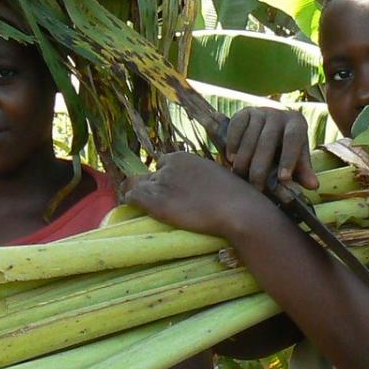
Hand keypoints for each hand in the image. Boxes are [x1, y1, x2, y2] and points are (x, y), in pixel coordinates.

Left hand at [123, 152, 281, 239]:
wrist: (237, 209)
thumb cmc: (235, 196)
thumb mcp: (216, 175)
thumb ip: (201, 176)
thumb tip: (200, 188)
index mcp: (183, 157)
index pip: (163, 164)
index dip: (166, 178)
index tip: (172, 192)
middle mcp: (168, 167)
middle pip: (149, 176)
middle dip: (152, 188)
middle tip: (161, 204)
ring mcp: (160, 184)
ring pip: (136, 185)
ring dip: (140, 196)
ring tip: (144, 209)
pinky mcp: (155, 202)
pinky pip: (132, 197)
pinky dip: (132, 203)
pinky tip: (137, 211)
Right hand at [222, 108, 318, 192]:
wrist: (272, 124)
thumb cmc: (287, 147)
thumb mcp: (297, 157)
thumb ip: (304, 171)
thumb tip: (313, 186)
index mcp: (296, 123)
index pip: (293, 139)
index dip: (288, 158)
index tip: (283, 178)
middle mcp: (279, 114)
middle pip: (268, 140)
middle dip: (261, 165)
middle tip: (256, 186)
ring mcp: (260, 111)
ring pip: (250, 135)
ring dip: (244, 156)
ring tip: (240, 174)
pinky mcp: (244, 112)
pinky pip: (236, 126)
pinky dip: (232, 142)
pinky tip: (230, 158)